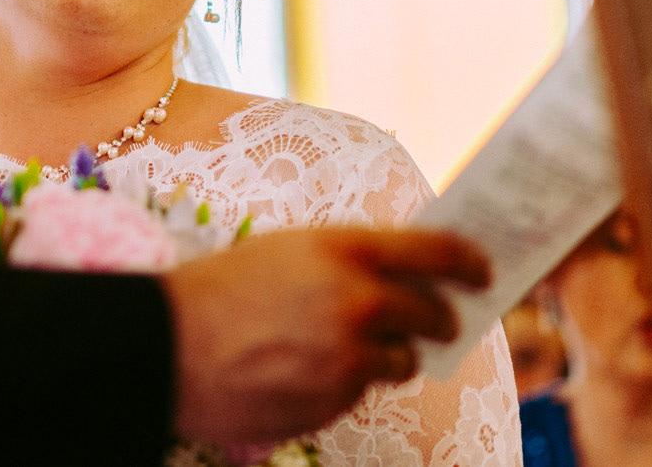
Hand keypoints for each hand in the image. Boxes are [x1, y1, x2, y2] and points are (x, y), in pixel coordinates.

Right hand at [161, 227, 488, 444]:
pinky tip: (301, 370)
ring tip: (337, 346)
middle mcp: (358, 302)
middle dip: (441, 319)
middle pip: (434, 314)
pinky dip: (344, 383)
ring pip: (401, 361)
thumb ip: (349, 259)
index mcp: (345, 250)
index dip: (470, 262)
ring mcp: (349, 358)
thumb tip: (406, 275)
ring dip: (384, 355)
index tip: (484, 272)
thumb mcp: (288, 249)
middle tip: (437, 321)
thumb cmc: (219, 289)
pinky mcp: (335, 402)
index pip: (437, 251)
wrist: (167, 345)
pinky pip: (360, 392)